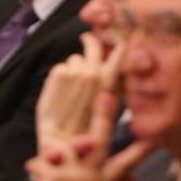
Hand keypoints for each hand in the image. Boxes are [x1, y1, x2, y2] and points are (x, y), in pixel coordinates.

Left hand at [18, 91, 153, 180]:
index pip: (131, 159)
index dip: (145, 144)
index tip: (157, 130)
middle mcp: (92, 174)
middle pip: (101, 140)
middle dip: (105, 116)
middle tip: (107, 96)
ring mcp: (72, 175)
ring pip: (71, 147)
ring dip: (67, 142)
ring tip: (59, 140)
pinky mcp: (52, 179)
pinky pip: (43, 163)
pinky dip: (37, 164)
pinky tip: (32, 166)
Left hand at [36, 32, 125, 150]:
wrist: (64, 143)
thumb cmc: (90, 126)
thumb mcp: (113, 103)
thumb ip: (117, 80)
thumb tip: (122, 60)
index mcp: (111, 78)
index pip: (119, 49)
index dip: (114, 41)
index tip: (110, 37)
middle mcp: (94, 72)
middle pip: (93, 44)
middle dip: (90, 41)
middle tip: (87, 39)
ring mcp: (74, 73)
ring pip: (75, 58)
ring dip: (75, 67)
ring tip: (73, 85)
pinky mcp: (57, 76)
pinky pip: (60, 67)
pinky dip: (61, 77)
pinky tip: (62, 92)